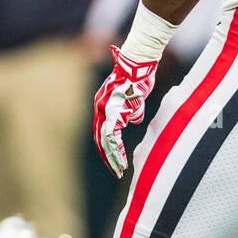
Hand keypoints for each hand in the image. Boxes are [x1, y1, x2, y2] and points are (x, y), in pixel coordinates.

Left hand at [94, 45, 157, 178]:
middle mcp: (100, 109)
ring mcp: (105, 111)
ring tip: (120, 171)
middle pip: (100, 139)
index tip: (115, 160)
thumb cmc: (137, 80)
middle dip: (108, 157)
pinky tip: (123, 162)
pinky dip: (117, 151)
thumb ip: (131, 112)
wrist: (138, 66)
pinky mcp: (113, 112)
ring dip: (113, 158)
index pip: (101, 132)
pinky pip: (112, 137)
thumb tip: (132, 121)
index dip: (107, 147)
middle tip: (116, 172)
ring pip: (104, 141)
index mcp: (103, 107)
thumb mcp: (134, 100)